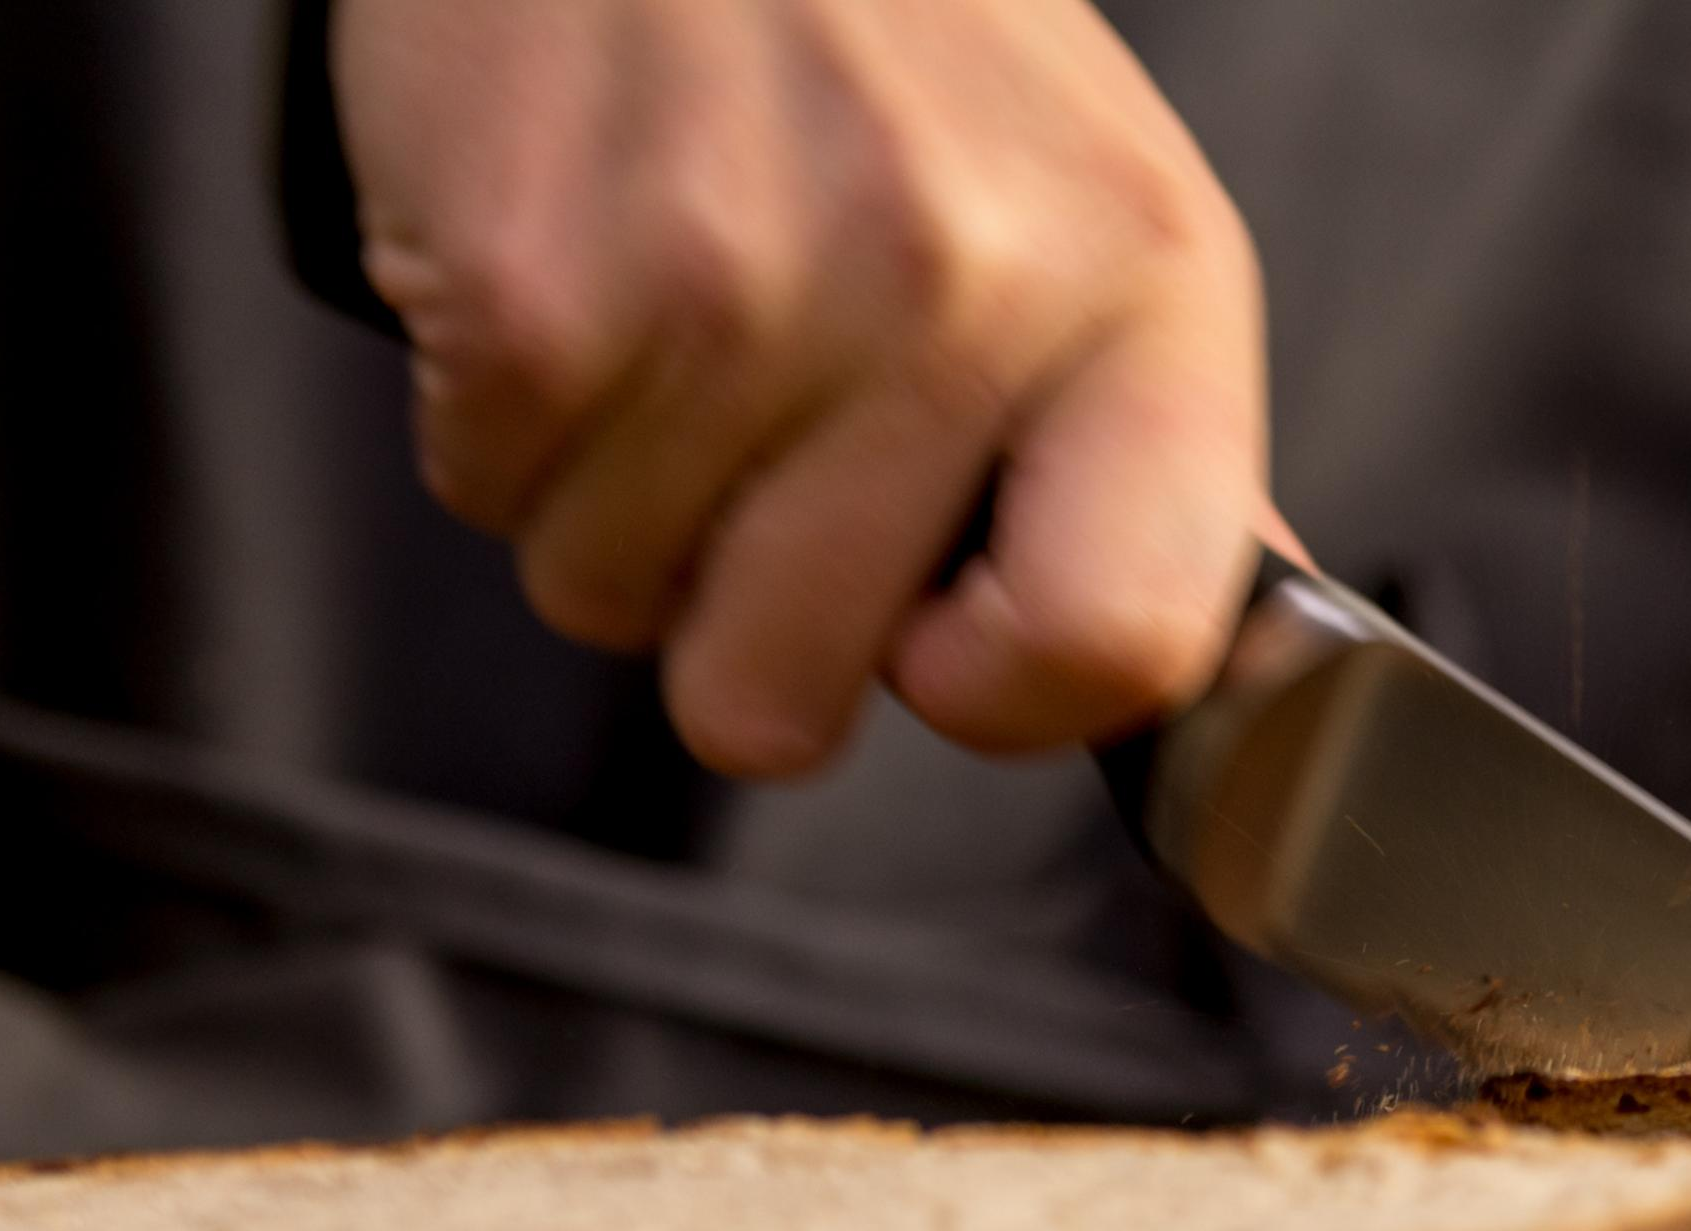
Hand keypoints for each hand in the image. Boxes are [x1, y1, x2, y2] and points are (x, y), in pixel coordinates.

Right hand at [333, 0, 1276, 773]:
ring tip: (677, 312)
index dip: (1003, 698)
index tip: (946, 634)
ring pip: (612, 604)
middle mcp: (957, 297)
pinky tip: (586, 266)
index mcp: (1144, 297)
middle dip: (746, 623)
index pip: (1120, 650)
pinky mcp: (533, 283)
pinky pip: (485, 500)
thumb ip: (1148, 464)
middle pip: (784, 704)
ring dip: (621, 501)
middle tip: (768, 450)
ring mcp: (735, 294)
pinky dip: (507, 418)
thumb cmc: (902, 40)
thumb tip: (1205, 673)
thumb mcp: (1106, 220)